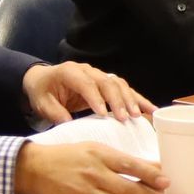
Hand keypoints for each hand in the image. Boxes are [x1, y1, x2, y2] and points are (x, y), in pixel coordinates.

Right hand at [13, 137, 178, 193]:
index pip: (130, 165)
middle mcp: (94, 174)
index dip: (150, 174)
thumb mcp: (94, 149)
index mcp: (99, 155)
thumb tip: (154, 167)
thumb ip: (122, 159)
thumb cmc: (68, 157)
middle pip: (129, 191)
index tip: (168, 182)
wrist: (34, 170)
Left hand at [21, 60, 153, 124]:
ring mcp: (99, 75)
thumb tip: (69, 124)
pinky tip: (150, 109)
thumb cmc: (43, 92)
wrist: (44, 80)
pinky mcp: (106, 83)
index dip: (95, 98)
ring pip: (119, 84)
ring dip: (130, 99)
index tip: (103, 114)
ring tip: (138, 115)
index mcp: (69, 72)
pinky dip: (137, 99)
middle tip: (124, 118)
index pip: (86, 84)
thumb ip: (55, 113)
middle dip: (117, 100)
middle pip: (106, 82)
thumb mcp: (43, 103)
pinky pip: (124, 89)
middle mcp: (87, 70)